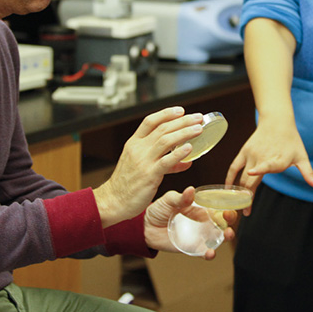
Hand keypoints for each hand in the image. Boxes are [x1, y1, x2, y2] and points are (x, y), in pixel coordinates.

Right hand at [94, 107, 204, 227]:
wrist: (113, 201)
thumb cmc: (128, 184)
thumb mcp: (142, 165)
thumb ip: (165, 160)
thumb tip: (187, 160)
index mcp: (134, 143)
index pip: (150, 121)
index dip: (166, 113)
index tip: (181, 110)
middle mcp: (138, 149)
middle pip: (162, 128)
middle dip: (182, 121)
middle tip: (198, 118)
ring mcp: (143, 161)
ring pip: (166, 141)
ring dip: (184, 133)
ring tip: (199, 129)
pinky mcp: (149, 175)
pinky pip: (166, 161)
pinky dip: (179, 154)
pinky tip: (190, 148)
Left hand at [144, 187, 233, 258]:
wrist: (146, 227)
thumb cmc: (159, 209)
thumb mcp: (169, 200)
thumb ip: (181, 198)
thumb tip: (191, 190)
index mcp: (200, 208)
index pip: (218, 206)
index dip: (226, 205)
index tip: (228, 205)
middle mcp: (203, 221)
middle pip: (223, 221)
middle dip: (230, 220)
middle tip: (229, 218)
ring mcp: (199, 235)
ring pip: (219, 237)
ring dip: (226, 236)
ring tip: (228, 234)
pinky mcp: (193, 248)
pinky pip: (205, 252)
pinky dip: (210, 254)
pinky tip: (210, 253)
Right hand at [225, 118, 312, 208]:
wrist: (277, 121)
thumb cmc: (291, 140)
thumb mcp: (302, 157)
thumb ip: (308, 173)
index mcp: (278, 159)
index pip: (267, 166)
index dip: (259, 171)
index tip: (251, 178)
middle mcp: (262, 157)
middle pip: (251, 180)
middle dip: (247, 198)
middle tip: (246, 213)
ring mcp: (251, 154)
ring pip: (242, 177)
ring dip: (239, 192)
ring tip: (239, 206)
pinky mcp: (244, 151)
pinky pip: (234, 167)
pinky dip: (229, 178)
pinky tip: (227, 189)